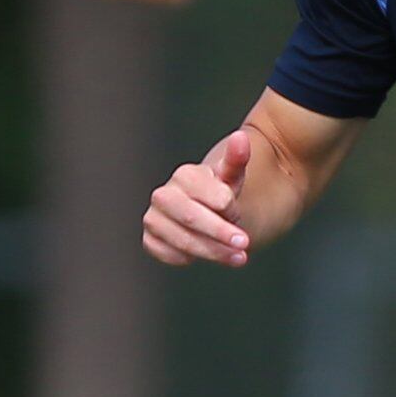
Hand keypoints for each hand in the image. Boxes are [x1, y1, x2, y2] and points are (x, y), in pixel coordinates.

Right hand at [144, 128, 255, 266]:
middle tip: (245, 244)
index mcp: (185, 175)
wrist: (203, 212)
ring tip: (239, 257)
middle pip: (193, 218)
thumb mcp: (233, 178)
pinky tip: (207, 255)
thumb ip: (237, 159)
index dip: (229, 209)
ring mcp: (154, 218)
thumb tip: (241, 138)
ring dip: (213, 252)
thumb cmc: (220, 193)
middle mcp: (163, 195)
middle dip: (221, 234)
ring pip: (183, 241)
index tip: (239, 214)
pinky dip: (189, 258)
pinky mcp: (150, 240)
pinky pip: (169, 254)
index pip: (210, 196)